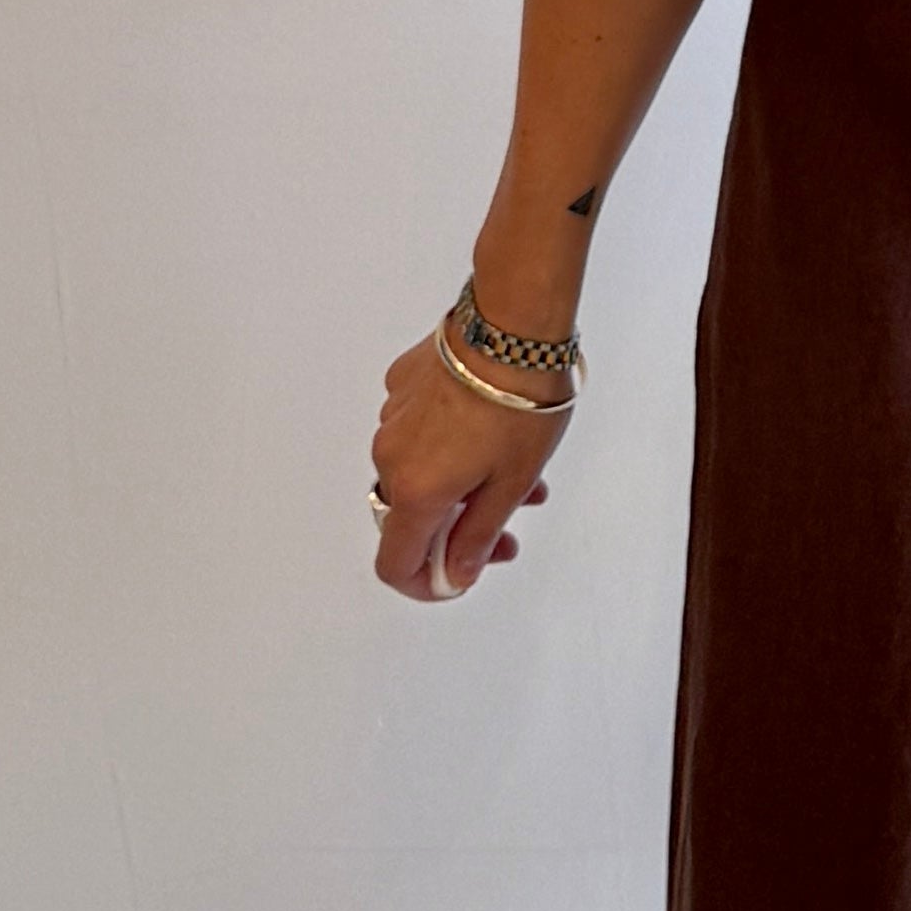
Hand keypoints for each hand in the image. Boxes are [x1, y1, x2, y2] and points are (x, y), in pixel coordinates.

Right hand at [368, 328, 569, 603]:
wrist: (512, 328)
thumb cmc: (519, 403)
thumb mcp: (511, 484)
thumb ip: (478, 536)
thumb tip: (455, 573)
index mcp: (416, 490)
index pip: (395, 563)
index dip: (424, 582)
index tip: (456, 577)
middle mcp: (391, 456)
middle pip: (411, 517)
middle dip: (458, 529)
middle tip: (506, 527)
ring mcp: (393, 418)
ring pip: (419, 472)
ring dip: (460, 485)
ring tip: (518, 472)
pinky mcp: (403, 386)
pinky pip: (418, 431)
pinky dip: (449, 445)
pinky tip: (490, 430)